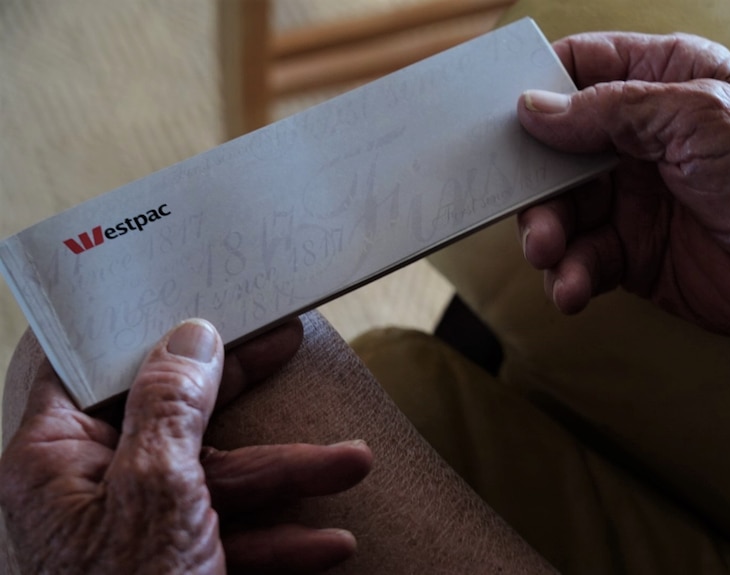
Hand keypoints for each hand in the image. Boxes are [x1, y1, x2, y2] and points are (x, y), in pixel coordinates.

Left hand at [0, 319, 372, 573]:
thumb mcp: (157, 492)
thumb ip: (170, 404)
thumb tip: (189, 335)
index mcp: (55, 461)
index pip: (84, 364)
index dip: (133, 323)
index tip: (186, 290)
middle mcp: (91, 491)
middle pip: (172, 415)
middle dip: (243, 391)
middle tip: (287, 341)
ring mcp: (136, 535)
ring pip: (216, 481)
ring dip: (289, 476)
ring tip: (352, 464)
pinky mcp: (175, 570)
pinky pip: (231, 538)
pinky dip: (281, 539)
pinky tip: (329, 544)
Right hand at [517, 32, 729, 359]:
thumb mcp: (696, 118)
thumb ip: (611, 110)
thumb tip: (534, 109)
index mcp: (659, 84)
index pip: (580, 69)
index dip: (537, 88)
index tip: (502, 119)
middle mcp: (637, 140)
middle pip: (555, 150)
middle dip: (535, 183)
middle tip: (530, 209)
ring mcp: (631, 199)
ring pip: (560, 211)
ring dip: (547, 235)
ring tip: (550, 254)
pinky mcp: (631, 253)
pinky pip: (581, 260)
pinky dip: (570, 276)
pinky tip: (573, 289)